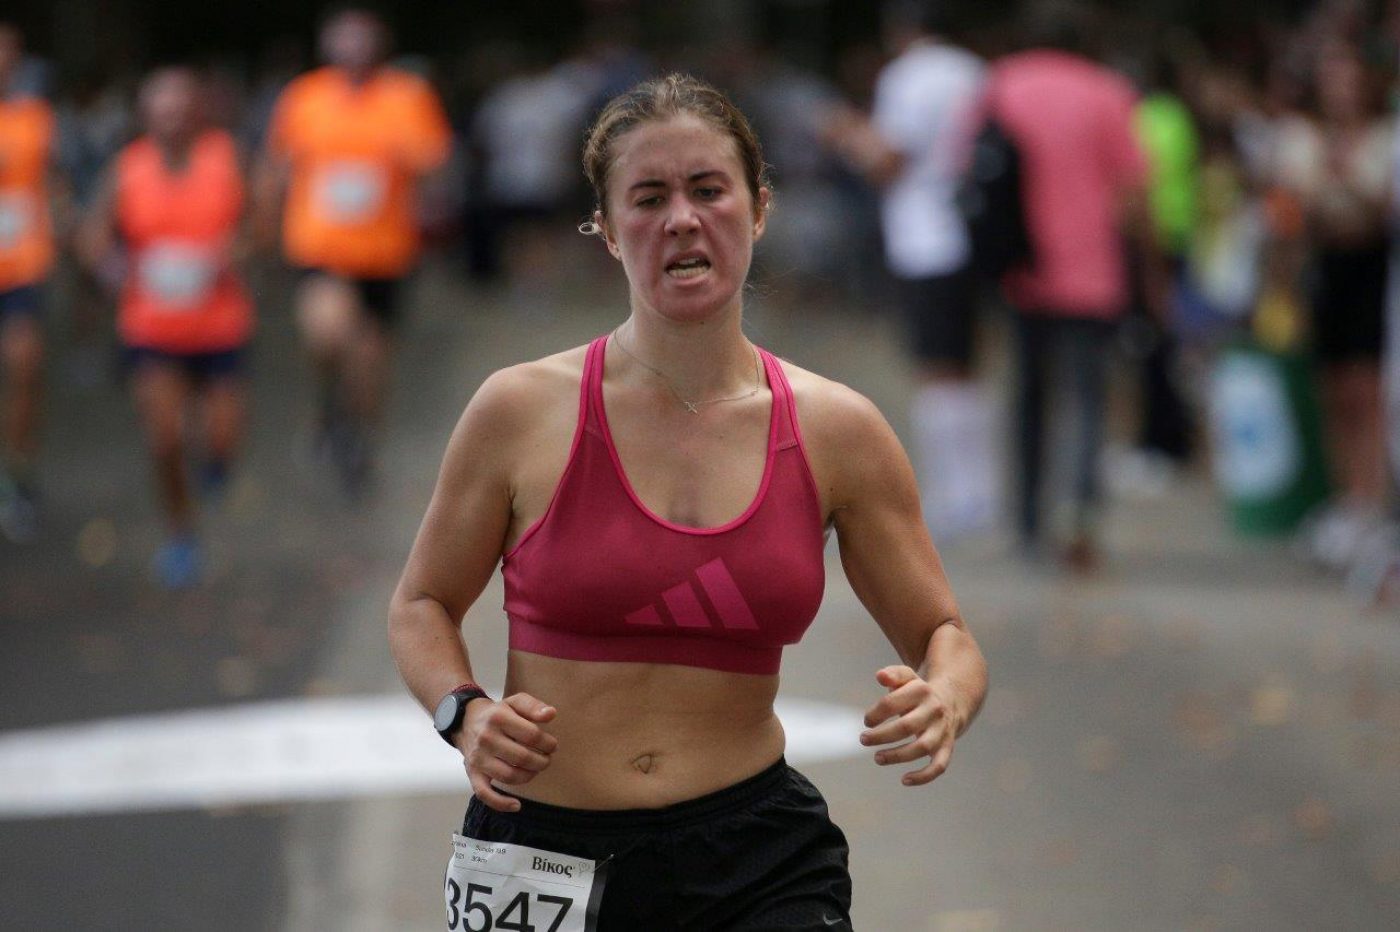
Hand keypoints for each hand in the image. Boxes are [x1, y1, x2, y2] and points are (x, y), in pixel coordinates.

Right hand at [456, 692, 558, 811]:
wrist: (465, 721)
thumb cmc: (497, 713)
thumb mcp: (515, 702)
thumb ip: (534, 706)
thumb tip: (551, 714)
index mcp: (498, 718)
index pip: (532, 735)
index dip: (548, 743)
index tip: (552, 744)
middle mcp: (486, 738)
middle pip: (523, 757)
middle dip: (542, 761)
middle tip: (547, 758)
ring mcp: (478, 758)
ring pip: (509, 776)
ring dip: (529, 776)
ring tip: (536, 769)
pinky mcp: (472, 774)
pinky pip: (484, 794)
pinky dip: (501, 803)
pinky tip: (517, 805)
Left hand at [860, 666, 960, 785]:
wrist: (953, 699)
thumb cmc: (920, 692)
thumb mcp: (907, 677)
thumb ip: (893, 674)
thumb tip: (880, 676)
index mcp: (921, 691)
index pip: (892, 702)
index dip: (876, 713)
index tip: (867, 721)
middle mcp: (934, 711)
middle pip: (906, 726)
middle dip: (881, 736)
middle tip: (863, 739)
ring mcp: (942, 731)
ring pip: (921, 747)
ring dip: (897, 756)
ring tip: (877, 758)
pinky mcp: (947, 747)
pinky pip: (939, 766)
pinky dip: (923, 776)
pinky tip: (904, 780)